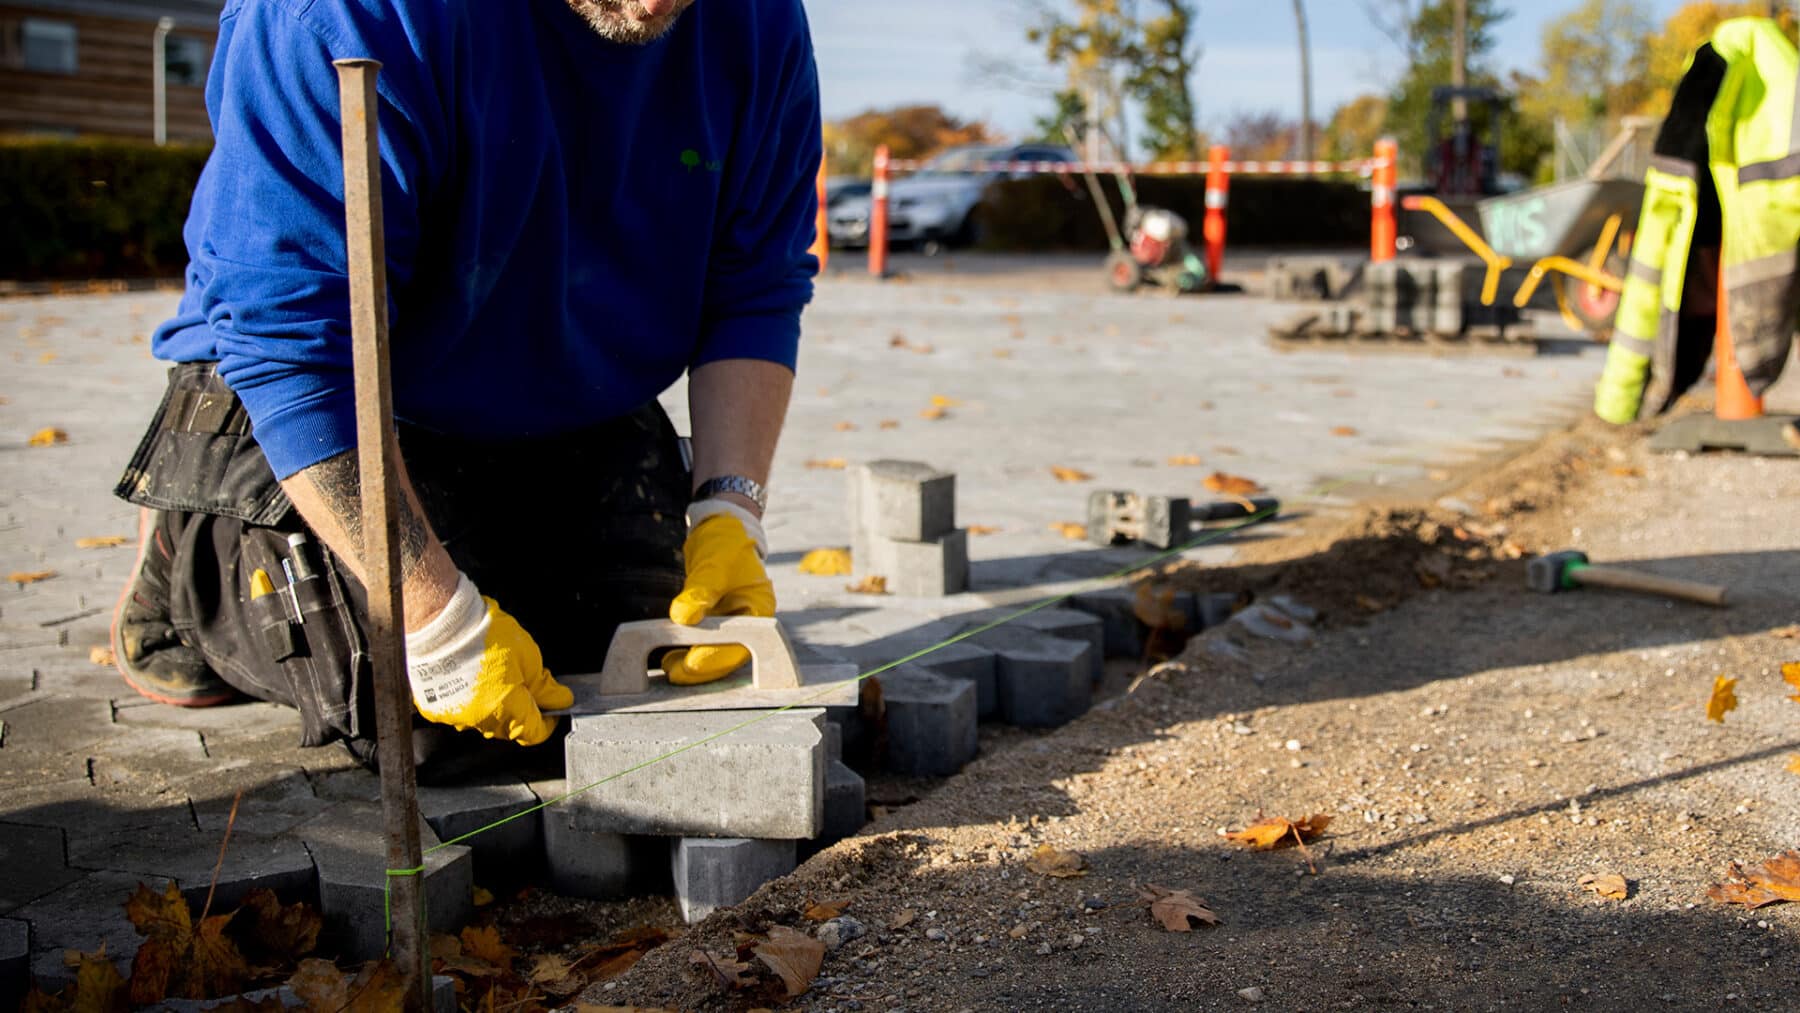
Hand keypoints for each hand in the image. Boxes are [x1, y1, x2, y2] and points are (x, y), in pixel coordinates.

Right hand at [404, 572, 572, 744]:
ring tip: (495, 676)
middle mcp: (480, 720)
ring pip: (485, 721)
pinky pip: (461, 713)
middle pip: (510, 728)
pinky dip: (470, 702)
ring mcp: (456, 716)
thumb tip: (559, 700)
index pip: (535, 733)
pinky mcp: (437, 709)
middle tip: (523, 681)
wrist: (442, 623)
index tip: (550, 707)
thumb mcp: (528, 657)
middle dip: (522, 710)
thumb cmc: (483, 635)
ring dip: (495, 706)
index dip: (547, 721)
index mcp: (507, 709)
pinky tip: (472, 680)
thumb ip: (545, 686)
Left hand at [665, 501, 774, 684]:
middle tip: (674, 673)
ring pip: (716, 650)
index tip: (690, 664)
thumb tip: (682, 617)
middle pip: (729, 652)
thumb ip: (700, 592)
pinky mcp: (719, 619)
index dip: (715, 657)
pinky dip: (690, 649)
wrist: (722, 529)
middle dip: (702, 665)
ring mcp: (734, 620)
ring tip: (669, 667)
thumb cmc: (726, 543)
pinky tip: (671, 657)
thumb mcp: (714, 565)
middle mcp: (750, 619)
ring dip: (694, 660)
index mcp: (760, 609)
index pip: (741, 642)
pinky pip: (705, 640)